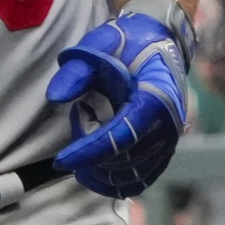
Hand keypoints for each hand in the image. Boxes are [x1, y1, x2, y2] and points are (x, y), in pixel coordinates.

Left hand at [47, 10, 190, 198]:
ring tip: (88, 134)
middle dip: (90, 153)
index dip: (90, 151)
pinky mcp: (165, 153)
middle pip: (123, 159)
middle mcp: (168, 125)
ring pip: (129, 175)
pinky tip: (93, 168)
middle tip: (78, 119)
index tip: (61, 160)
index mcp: (156, 97)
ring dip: (99, 167)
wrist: (162, 44)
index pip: (122, 135)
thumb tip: (55, 96)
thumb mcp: (100, 44)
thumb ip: (77, 69)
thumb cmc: (128, 44)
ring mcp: (169, 142)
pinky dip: (114, 181)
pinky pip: (139, 181)